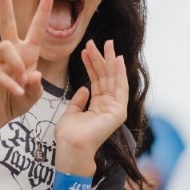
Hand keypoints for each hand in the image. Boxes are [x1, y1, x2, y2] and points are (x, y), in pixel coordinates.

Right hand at [0, 0, 52, 131]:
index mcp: (26, 53)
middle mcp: (10, 52)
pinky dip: (11, 83)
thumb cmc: (15, 100)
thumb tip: (34, 74)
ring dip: (17, 64)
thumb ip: (37, 86)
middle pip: (6, 21)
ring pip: (6, 47)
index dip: (42, 11)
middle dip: (4, 2)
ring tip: (22, 81)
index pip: (35, 28)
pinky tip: (17, 90)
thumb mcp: (33, 95)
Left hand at [53, 39, 127, 169]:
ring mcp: (115, 108)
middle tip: (97, 41)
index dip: (92, 65)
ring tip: (106, 43)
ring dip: (109, 60)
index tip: (87, 50)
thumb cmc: (69, 135)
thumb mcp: (71, 112)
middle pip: (106, 77)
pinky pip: (120, 87)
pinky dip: (119, 72)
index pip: (97, 81)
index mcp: (98, 106)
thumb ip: (78, 100)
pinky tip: (116, 58)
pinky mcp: (118, 111)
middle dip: (102, 58)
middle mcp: (109, 106)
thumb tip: (84, 88)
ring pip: (113, 78)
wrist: (71, 148)